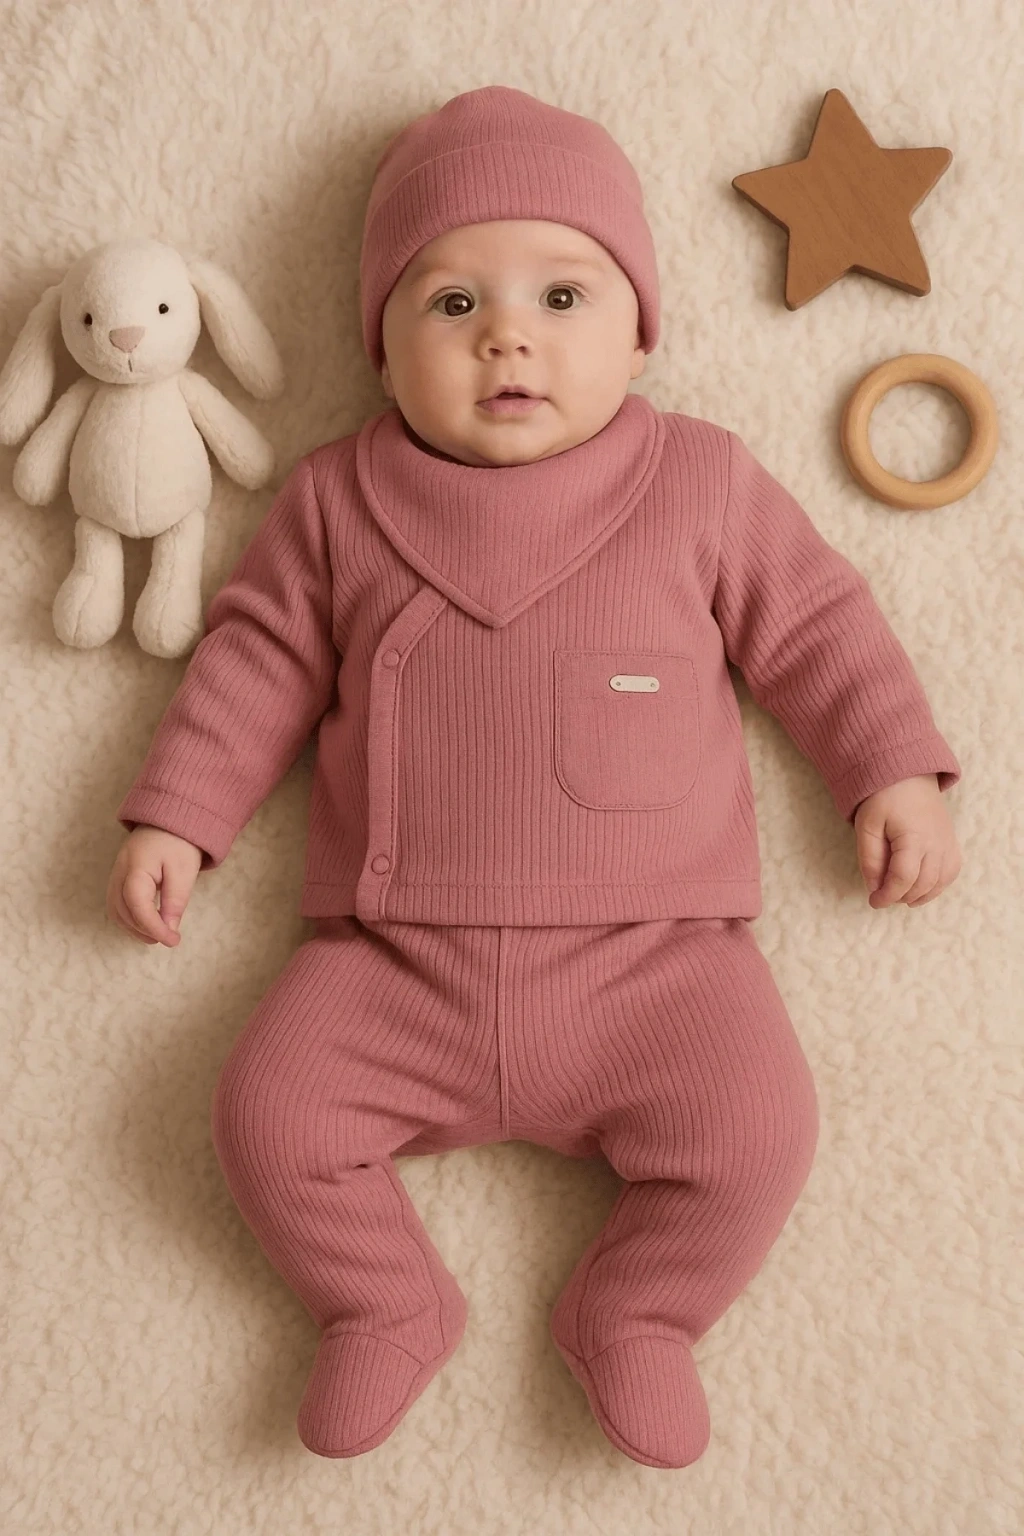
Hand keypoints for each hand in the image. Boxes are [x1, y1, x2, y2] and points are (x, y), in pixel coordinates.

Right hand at [106, 826, 202, 945]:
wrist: (169, 817)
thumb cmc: (179, 842)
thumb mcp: (184, 871)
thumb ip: (175, 901)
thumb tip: (168, 930)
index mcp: (136, 867)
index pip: (137, 906)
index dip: (153, 928)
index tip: (173, 941)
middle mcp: (120, 871)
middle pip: (122, 910)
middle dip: (144, 930)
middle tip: (169, 939)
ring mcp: (116, 873)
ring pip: (115, 909)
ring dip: (133, 927)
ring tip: (157, 935)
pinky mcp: (118, 876)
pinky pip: (116, 902)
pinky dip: (128, 918)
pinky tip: (146, 923)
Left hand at [853, 774, 961, 909]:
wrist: (908, 774)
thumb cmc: (883, 797)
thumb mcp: (867, 825)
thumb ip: (870, 858)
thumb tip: (874, 888)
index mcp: (913, 837)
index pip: (904, 878)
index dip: (888, 895)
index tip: (873, 902)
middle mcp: (936, 843)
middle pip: (923, 884)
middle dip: (900, 897)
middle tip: (882, 896)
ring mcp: (948, 843)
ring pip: (940, 882)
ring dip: (919, 895)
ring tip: (899, 895)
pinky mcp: (952, 842)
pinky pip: (951, 872)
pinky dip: (937, 886)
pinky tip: (921, 888)